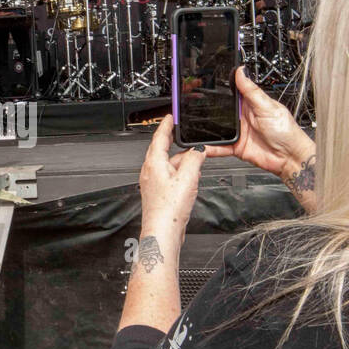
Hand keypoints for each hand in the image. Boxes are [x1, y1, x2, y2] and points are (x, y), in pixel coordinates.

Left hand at [139, 114, 205, 245]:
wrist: (162, 232)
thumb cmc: (168, 210)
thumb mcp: (188, 178)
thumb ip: (195, 160)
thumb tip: (199, 150)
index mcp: (154, 163)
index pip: (159, 136)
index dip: (166, 124)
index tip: (170, 116)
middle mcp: (150, 171)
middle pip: (161, 149)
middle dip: (173, 139)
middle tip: (181, 130)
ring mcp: (153, 182)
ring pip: (167, 163)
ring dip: (180, 158)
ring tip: (194, 156)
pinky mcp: (158, 193)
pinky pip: (169, 175)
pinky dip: (179, 171)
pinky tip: (189, 176)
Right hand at [203, 65, 314, 178]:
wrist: (289, 157)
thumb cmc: (285, 130)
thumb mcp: (268, 107)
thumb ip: (251, 91)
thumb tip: (241, 71)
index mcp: (250, 104)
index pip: (232, 92)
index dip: (220, 88)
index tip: (206, 84)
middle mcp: (243, 117)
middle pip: (220, 111)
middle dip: (209, 110)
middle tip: (195, 108)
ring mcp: (238, 132)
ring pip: (217, 129)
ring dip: (207, 130)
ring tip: (196, 128)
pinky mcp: (236, 147)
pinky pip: (220, 147)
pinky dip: (211, 148)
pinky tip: (203, 146)